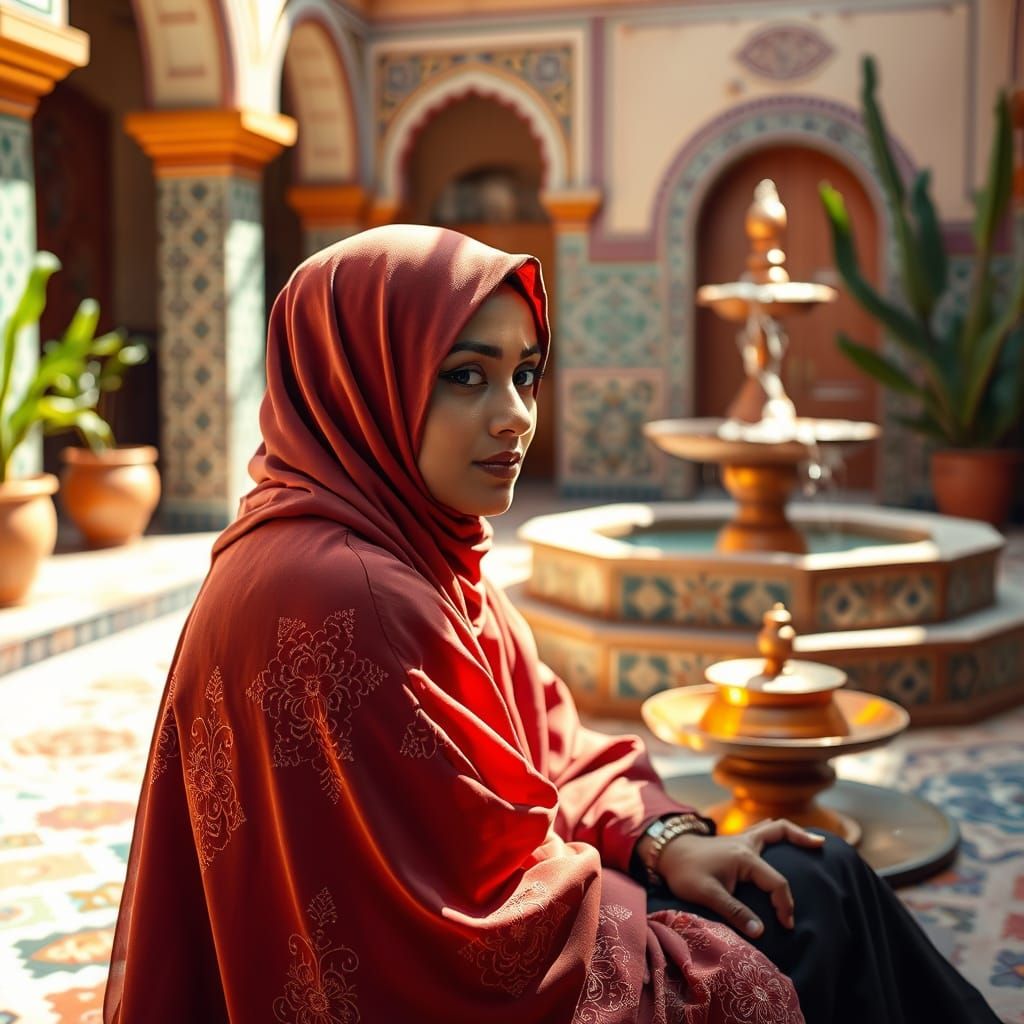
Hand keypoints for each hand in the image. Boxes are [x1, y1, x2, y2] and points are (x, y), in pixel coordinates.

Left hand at [655, 818, 824, 938]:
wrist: (667, 852)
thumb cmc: (685, 872)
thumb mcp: (707, 894)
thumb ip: (735, 912)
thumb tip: (760, 931)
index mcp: (744, 856)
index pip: (776, 882)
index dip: (784, 905)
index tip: (786, 925)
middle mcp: (746, 843)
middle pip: (780, 831)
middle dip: (802, 839)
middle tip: (822, 846)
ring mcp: (741, 840)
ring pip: (771, 828)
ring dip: (791, 832)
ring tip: (810, 840)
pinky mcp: (735, 843)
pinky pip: (762, 833)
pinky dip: (776, 836)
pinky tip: (781, 845)